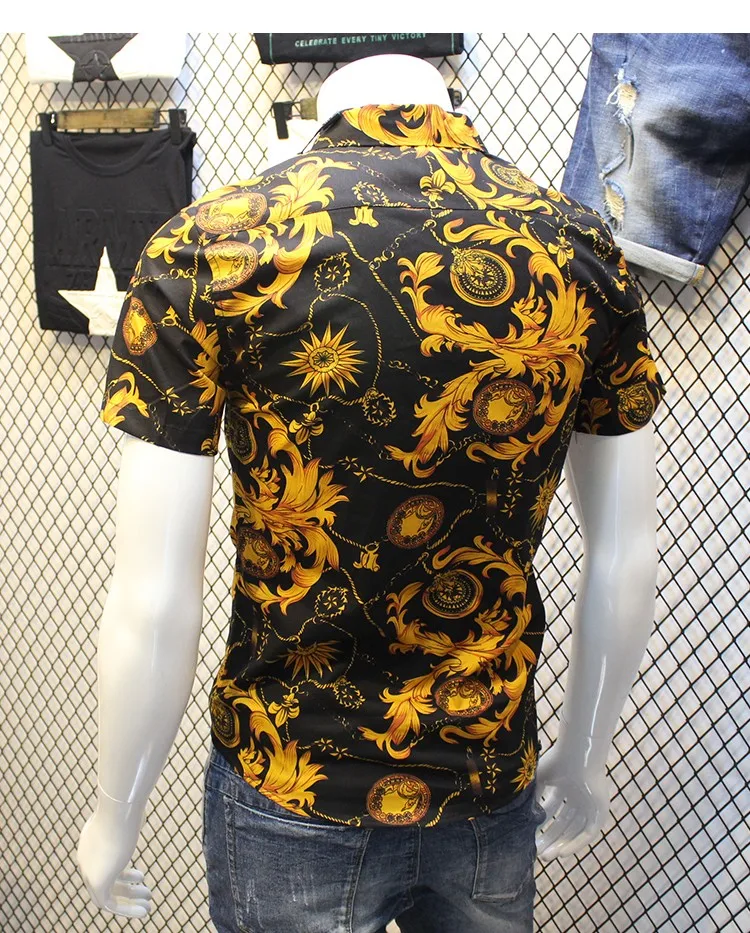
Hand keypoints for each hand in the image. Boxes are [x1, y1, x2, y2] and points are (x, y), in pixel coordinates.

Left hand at [76, 800, 152, 916]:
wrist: (118, 807)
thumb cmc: (128, 804)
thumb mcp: (129, 812)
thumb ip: (131, 819)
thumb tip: (140, 812)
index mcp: (90, 840)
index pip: (102, 863)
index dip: (122, 873)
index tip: (139, 876)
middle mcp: (86, 857)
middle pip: (105, 878)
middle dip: (126, 887)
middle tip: (145, 890)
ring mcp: (89, 869)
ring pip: (106, 893)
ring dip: (129, 900)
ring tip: (148, 902)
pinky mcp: (97, 880)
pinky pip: (109, 903)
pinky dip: (126, 909)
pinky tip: (144, 910)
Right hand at [533, 746, 610, 859]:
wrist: (578, 754)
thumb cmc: (558, 761)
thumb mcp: (540, 779)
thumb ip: (533, 795)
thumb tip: (522, 813)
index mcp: (564, 786)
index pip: (552, 809)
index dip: (541, 824)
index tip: (530, 837)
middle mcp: (577, 797)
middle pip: (563, 823)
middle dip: (550, 838)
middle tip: (538, 853)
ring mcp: (589, 805)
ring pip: (574, 830)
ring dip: (561, 843)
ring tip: (548, 856)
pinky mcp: (599, 811)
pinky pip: (588, 832)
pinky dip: (576, 843)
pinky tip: (563, 852)